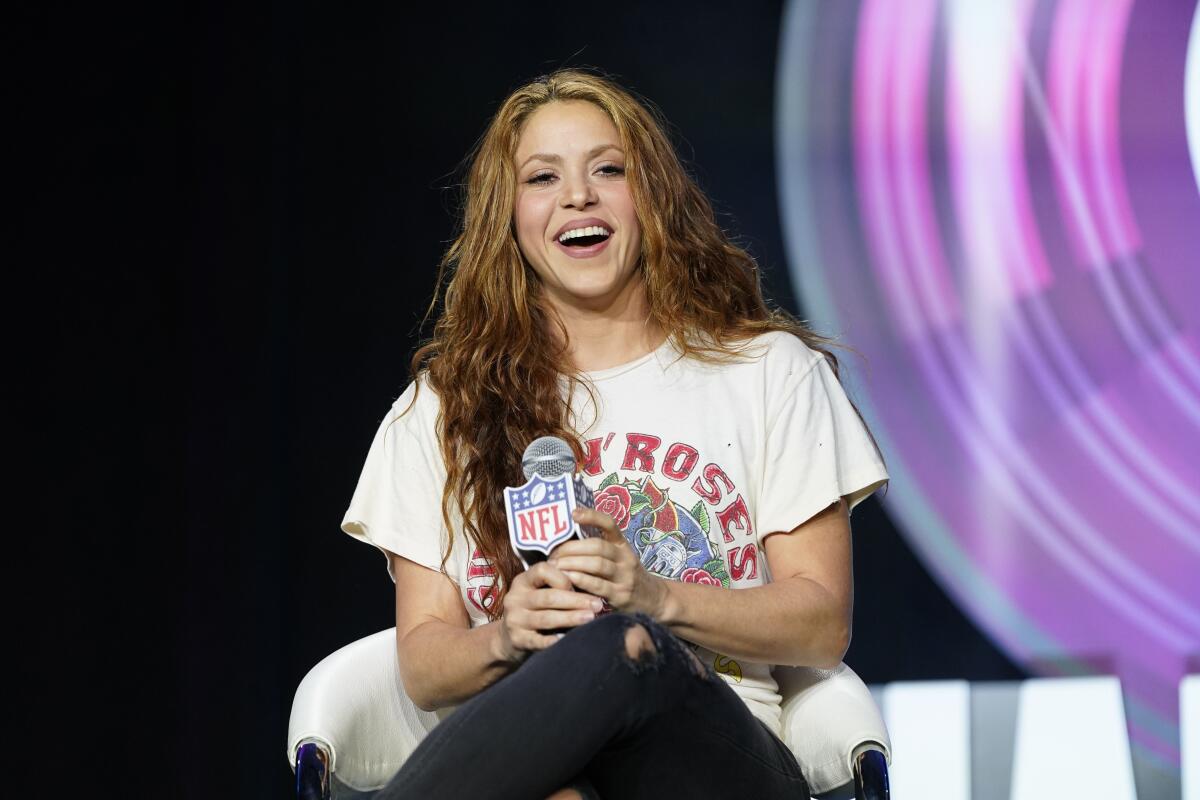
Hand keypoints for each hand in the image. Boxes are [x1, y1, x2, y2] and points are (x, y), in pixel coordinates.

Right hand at [496, 560, 603, 663]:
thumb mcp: (539, 593)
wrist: (509, 639)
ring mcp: (514, 620)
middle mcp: (515, 598)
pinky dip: (552, 640)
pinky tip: (566, 638)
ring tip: (590, 618)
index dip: (564, 578)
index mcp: (523, 581)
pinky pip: (537, 640)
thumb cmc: (535, 611)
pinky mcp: (517, 640)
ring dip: (571, 618)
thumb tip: (592, 584)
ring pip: (546, 618)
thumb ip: (557, 586)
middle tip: (598, 604)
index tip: (582, 585)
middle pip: (548, 597)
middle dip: (576, 600)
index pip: (543, 570)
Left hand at [549, 507, 667, 617]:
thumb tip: (564, 540)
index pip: (609, 524)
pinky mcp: (621, 595)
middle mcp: (625, 558)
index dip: (592, 516)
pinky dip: (581, 581)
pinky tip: (568, 580)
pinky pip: (598, 585)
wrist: (653, 599)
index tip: (573, 513)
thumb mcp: (619, 558)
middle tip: (553, 554)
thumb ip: (599, 550)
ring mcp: (625, 576)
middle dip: (571, 548)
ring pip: (597, 564)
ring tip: (556, 566)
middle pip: (597, 546)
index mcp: (622, 545)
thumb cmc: (625, 576)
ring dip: (573, 564)